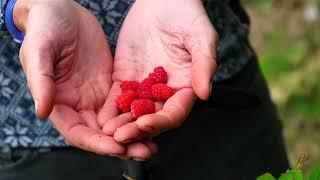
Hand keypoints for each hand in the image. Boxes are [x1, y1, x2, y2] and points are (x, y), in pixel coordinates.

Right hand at [14, 0, 155, 158]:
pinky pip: (126, 104)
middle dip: (122, 144)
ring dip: (134, 133)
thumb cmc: (45, 27)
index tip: (117, 146)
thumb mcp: (39, 51)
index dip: (96, 143)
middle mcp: (79, 104)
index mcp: (59, 102)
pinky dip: (137, 114)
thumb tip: (43, 113)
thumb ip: (41, 82)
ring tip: (153, 143)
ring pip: (116, 122)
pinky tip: (153, 119)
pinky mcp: (111, 84)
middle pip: (101, 133)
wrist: (63, 10)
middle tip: (144, 151)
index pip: (78, 132)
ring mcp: (96, 96)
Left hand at [102, 0, 217, 142]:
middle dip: (137, 129)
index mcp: (185, 87)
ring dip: (121, 123)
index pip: (175, 112)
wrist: (162, 1)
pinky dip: (110, 108)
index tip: (145, 124)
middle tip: (120, 137)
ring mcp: (144, 86)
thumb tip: (204, 93)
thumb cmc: (187, 16)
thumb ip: (204, 64)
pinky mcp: (126, 78)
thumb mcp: (201, 37)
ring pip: (133, 111)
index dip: (161, 121)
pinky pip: (118, 96)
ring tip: (108, 132)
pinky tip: (101, 118)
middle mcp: (164, 92)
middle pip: (152, 117)